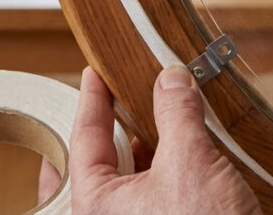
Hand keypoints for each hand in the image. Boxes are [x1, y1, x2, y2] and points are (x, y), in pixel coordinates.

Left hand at [45, 65, 261, 214]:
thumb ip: (176, 112)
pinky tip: (178, 151)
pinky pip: (146, 197)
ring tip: (156, 115)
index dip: (91, 99)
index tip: (95, 72)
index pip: (83, 139)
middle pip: (92, 166)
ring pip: (122, 182)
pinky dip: (157, 169)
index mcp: (94, 206)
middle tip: (112, 98)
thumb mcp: (190, 160)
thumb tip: (171, 78)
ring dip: (138, 148)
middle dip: (104, 131)